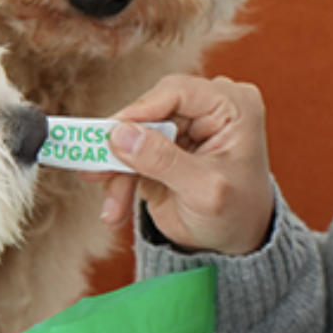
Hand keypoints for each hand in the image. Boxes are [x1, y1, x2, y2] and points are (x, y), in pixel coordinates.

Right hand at [93, 75, 273, 255]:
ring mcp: (180, 129)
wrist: (234, 242)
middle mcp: (205, 110)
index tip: (112, 132)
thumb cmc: (238, 213)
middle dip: (121, 147)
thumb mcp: (205, 190)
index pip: (178, 91)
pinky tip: (115, 210)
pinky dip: (118, 182)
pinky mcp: (160, 149)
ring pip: (131, 137)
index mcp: (231, 106)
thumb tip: (121, 134)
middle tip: (95, 168)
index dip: (141, 109)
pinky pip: (128, 156)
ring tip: (112, 206)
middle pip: (148, 113)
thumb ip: (164, 160)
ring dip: (116, 172)